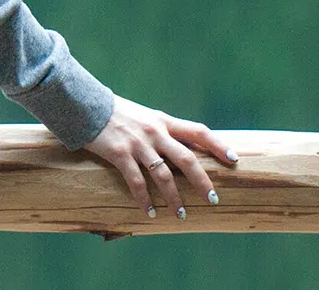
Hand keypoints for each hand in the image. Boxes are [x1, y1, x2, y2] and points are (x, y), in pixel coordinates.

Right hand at [83, 95, 238, 218]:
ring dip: (174, 198)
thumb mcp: (144, 116)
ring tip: (180, 214)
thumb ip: (162, 130)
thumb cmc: (115, 113)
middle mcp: (155, 132)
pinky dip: (144, 199)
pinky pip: (136, 182)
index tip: (234, 160)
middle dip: (202, 181)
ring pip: (163, 175)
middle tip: (213, 199)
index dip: (218, 145)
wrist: (84, 104)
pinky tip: (149, 212)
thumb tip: (183, 148)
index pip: (198, 131)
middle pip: (187, 159)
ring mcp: (137, 143)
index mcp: (163, 121)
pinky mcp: (119, 154)